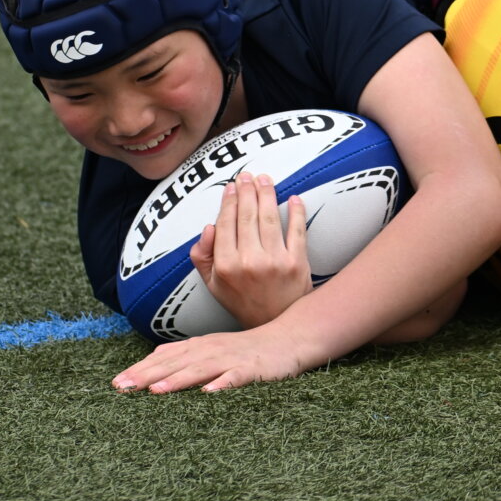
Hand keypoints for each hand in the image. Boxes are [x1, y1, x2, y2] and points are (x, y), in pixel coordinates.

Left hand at [113, 323, 310, 393]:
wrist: (288, 339)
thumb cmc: (247, 349)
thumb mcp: (211, 348)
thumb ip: (184, 355)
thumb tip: (152, 361)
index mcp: (199, 347)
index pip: (163, 358)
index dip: (139, 370)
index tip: (116, 384)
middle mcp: (210, 350)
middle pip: (174, 363)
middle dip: (147, 375)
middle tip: (122, 388)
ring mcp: (231, 359)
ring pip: (200, 369)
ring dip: (177, 379)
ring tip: (155, 391)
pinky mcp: (253, 369)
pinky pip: (236, 378)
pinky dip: (223, 384)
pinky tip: (209, 394)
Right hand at [189, 173, 311, 328]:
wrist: (276, 325)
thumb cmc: (243, 300)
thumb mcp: (213, 284)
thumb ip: (203, 256)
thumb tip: (209, 227)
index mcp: (226, 266)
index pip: (226, 224)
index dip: (228, 201)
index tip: (231, 186)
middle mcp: (249, 262)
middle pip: (247, 216)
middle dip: (247, 191)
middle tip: (248, 175)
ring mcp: (275, 262)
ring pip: (269, 218)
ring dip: (267, 194)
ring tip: (266, 179)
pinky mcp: (298, 263)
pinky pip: (297, 231)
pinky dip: (296, 212)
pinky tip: (293, 198)